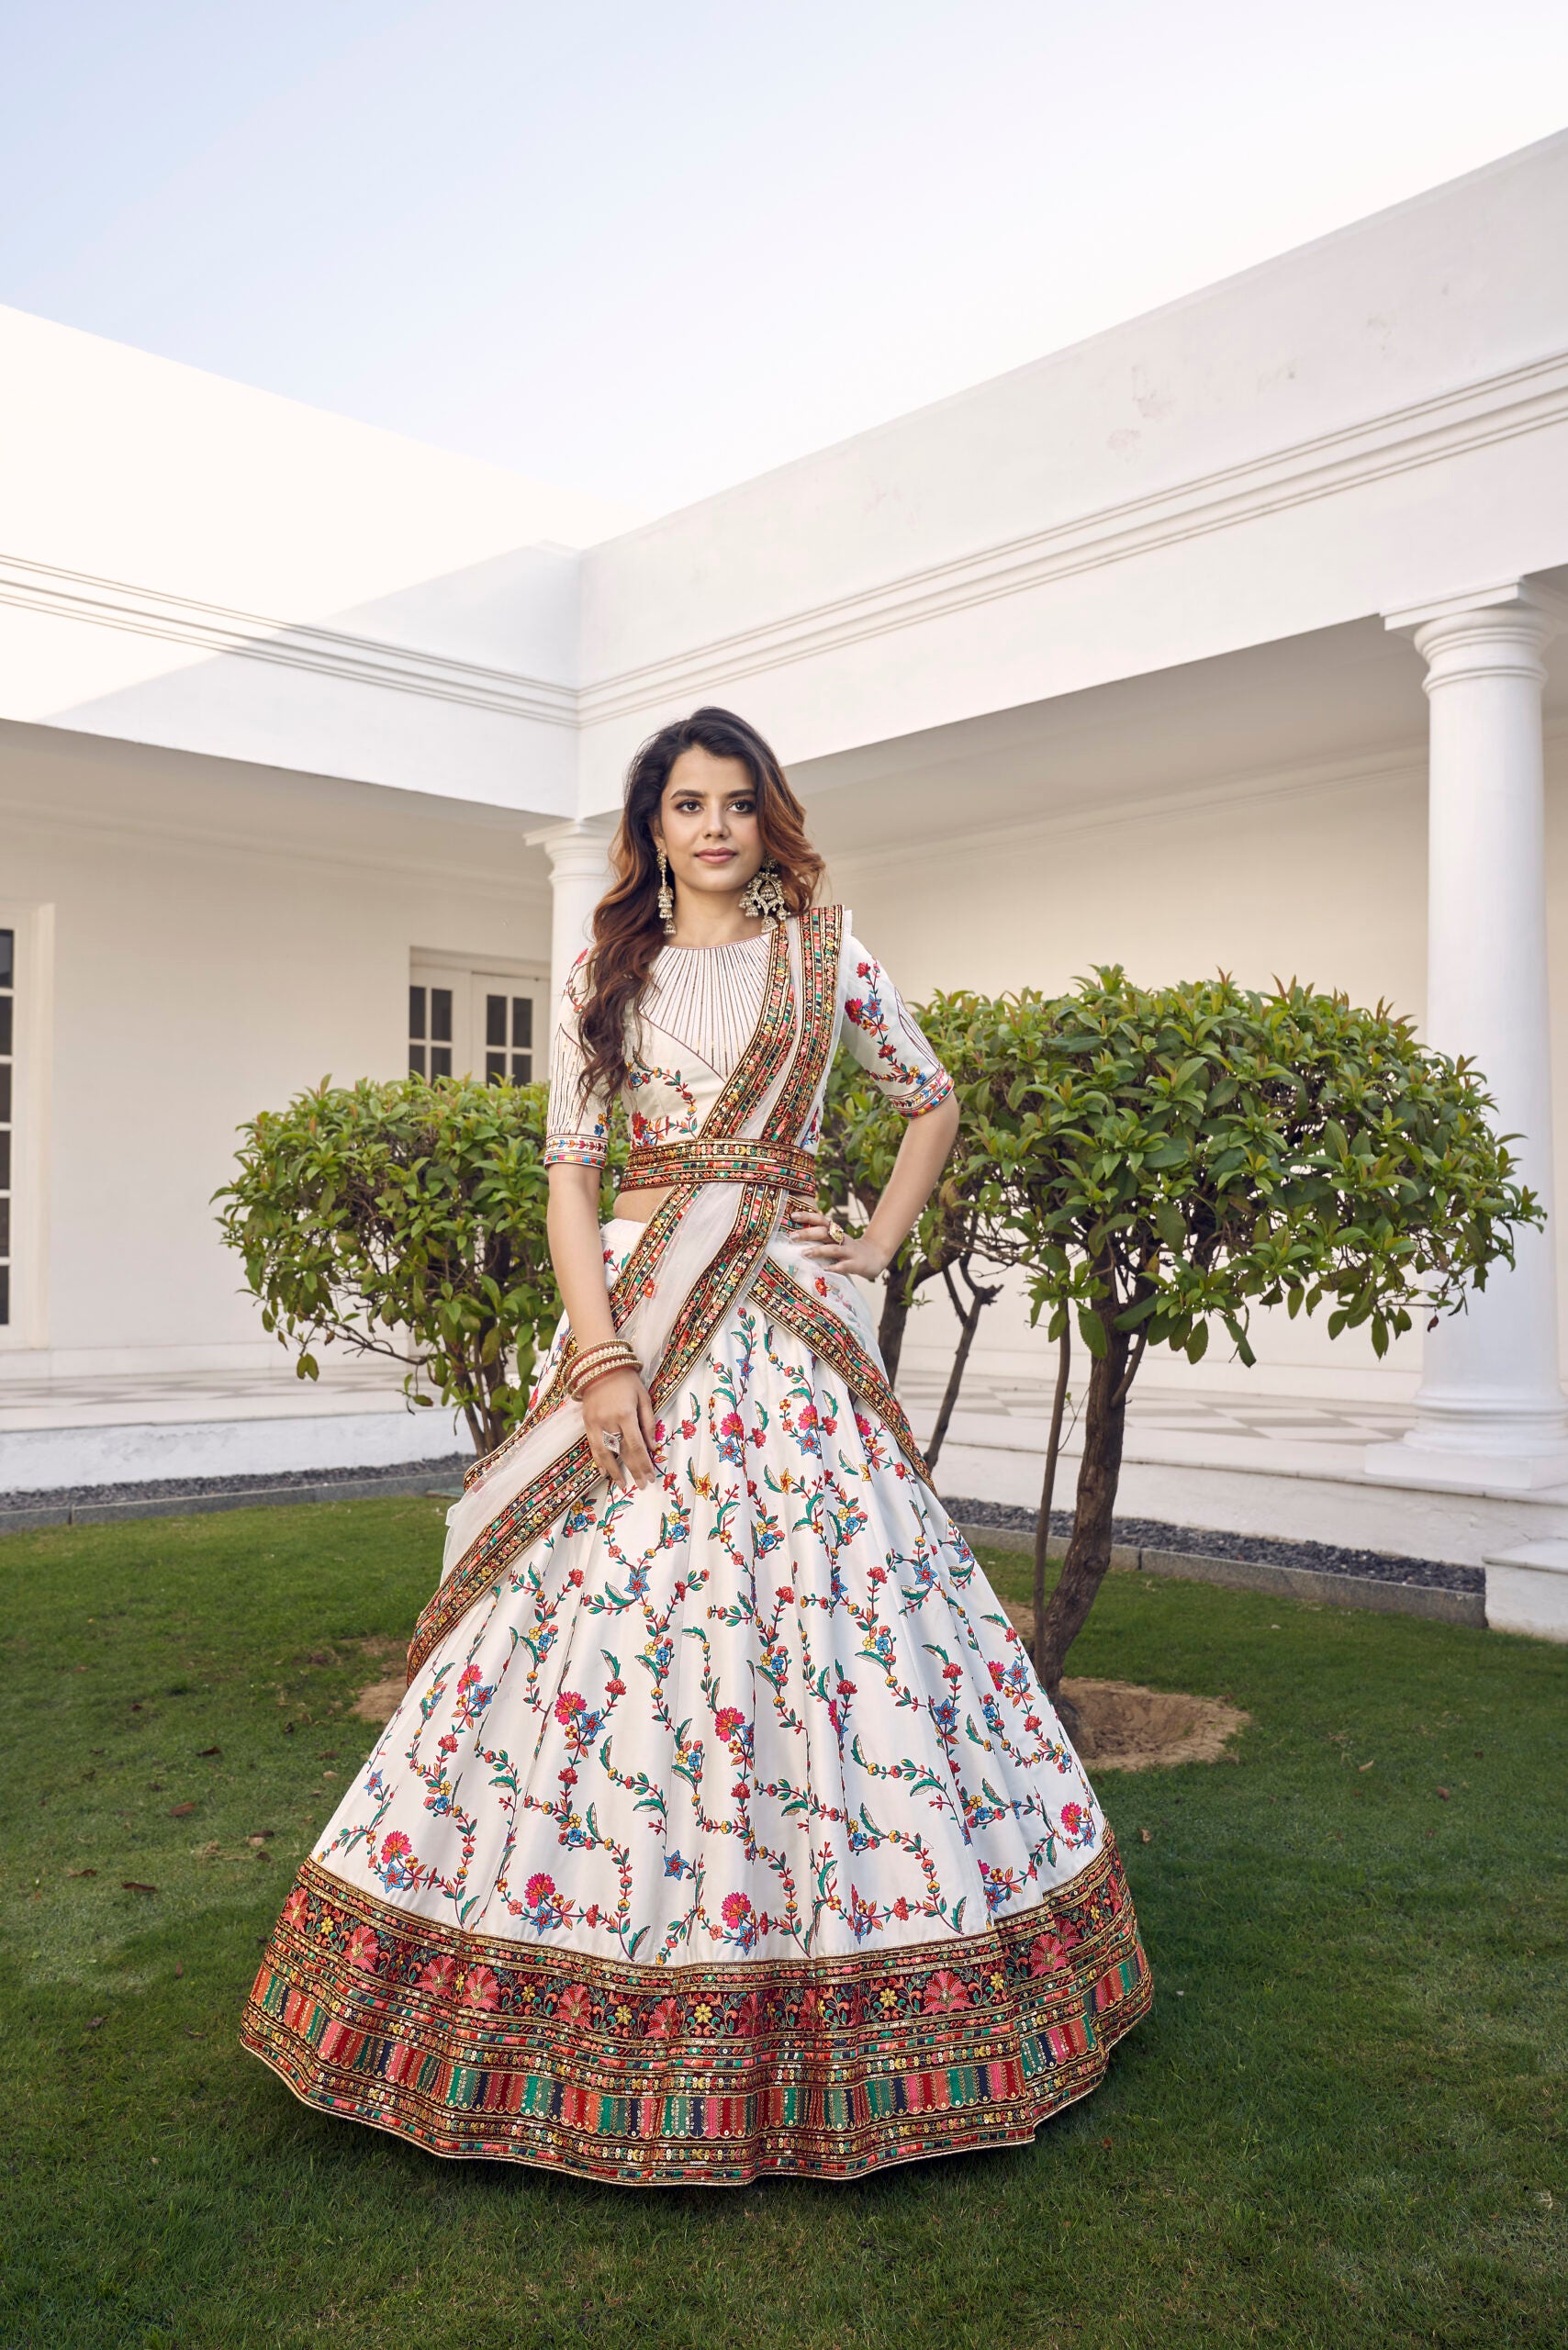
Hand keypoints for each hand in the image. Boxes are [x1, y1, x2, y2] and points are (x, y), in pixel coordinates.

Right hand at [580, 1366, 659, 1490]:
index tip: (651, 1477)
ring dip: (614, 1471)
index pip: (636, 1446)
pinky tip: (604, 1472)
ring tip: (622, 1485)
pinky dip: (598, 1461)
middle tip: (641, 1485)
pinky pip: (593, 1446)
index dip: (644, 1464)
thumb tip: (653, 1446)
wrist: (599, 1366)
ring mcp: (595, 1424)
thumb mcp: (644, 1398)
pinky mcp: (586, 1423)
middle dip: (633, 1471)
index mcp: (626, 1415)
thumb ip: (649, 1422)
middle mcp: (609, 1422)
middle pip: (622, 1453)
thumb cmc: (626, 1380)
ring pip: (605, 1453)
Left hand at [785, 1200, 888, 1282]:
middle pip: (825, 1233)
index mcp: (836, 1232)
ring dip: (819, 1250)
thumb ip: (820, 1239)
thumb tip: (796, 1238)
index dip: (808, 1216)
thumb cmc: (848, 1250)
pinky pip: (844, 1266)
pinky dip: (833, 1267)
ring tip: (804, 1254)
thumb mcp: (836, 1240)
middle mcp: (842, 1239)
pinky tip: (823, 1270)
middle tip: (792, 1237)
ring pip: (833, 1249)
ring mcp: (849, 1251)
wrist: (875, 1256)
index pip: (821, 1220)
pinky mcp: (855, 1264)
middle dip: (808, 1233)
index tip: (793, 1216)